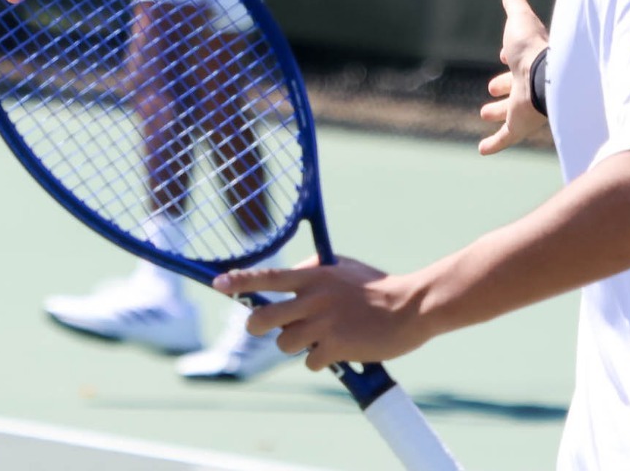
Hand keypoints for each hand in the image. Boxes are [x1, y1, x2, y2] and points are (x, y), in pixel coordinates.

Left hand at [214, 256, 428, 371]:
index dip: (240, 281)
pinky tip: (337, 350)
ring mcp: (323, 324)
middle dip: (256, 326)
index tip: (218, 284)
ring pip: (284, 343)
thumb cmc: (376, 286)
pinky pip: (310, 361)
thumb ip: (313, 270)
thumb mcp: (342, 267)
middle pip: (264, 318)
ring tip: (317, 338)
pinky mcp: (336, 347)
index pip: (267, 277)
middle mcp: (313, 299)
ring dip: (296, 345)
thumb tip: (291, 276)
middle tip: (262, 327)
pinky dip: (319, 360)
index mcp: (313, 277)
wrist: (410, 307)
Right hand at [478, 0, 550, 154]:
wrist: (547, 76)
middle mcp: (529, 84)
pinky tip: (481, 150)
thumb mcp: (520, 18)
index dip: (510, 56)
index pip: (519, 59)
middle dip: (502, 86)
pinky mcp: (520, 124)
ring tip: (484, 112)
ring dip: (498, 112)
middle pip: (514, 86)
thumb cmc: (534, 47)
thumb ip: (515, 4)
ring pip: (510, 111)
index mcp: (530, 60)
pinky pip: (505, 137)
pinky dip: (494, 143)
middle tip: (491, 88)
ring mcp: (525, 106)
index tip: (502, 55)